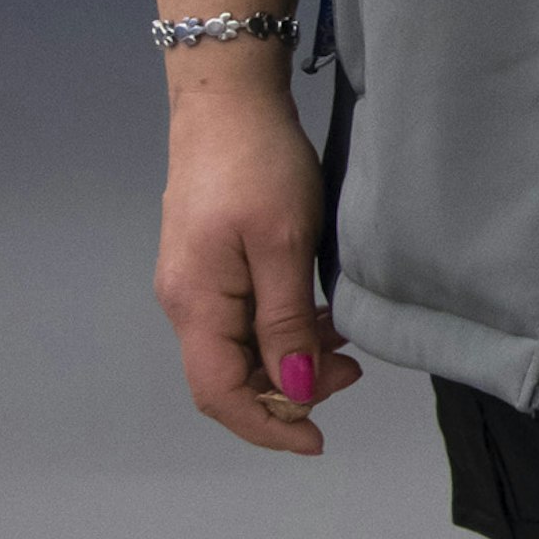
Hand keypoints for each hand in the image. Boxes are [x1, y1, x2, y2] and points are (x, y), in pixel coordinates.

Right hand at [154, 61, 362, 457]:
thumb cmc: (257, 164)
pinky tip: (322, 318)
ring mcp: (197, 282)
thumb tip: (292, 387)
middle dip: (289, 391)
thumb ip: (286, 321)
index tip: (316, 440)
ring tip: (347, 348)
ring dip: (291, 360)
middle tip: (351, 373)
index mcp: (195, 304)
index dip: (266, 425)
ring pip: (242, 349)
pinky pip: (246, 319)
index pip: (219, 393)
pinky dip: (285, 331)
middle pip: (231, 376)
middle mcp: (187, 301)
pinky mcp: (213, 262)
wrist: (229, 99)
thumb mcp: (284, 244)